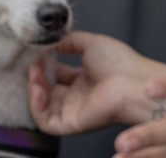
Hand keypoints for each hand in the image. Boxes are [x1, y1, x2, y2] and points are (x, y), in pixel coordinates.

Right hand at [29, 30, 165, 133]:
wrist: (131, 82)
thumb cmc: (119, 62)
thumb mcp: (92, 43)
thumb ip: (70, 41)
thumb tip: (52, 41)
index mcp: (85, 79)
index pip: (58, 74)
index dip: (46, 64)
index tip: (38, 52)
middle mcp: (78, 96)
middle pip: (48, 89)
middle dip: (37, 75)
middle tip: (34, 63)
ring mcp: (74, 110)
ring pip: (43, 105)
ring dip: (34, 89)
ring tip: (35, 73)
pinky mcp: (71, 123)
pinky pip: (46, 121)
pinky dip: (36, 106)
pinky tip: (38, 88)